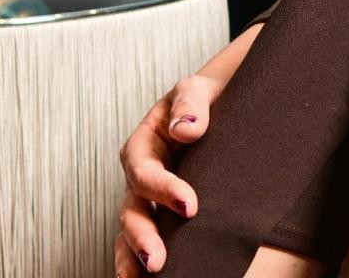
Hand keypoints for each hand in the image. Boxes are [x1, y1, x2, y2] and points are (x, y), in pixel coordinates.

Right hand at [114, 71, 223, 275]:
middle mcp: (140, 175)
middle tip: (157, 261)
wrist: (215, 103)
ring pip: (132, 230)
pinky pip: (148, 236)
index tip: (190, 206)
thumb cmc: (202, 98)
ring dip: (135, 256)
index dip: (163, 190)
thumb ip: (190, 104)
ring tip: (148, 277)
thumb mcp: (195, 89)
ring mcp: (148, 197)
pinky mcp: (162, 210)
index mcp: (143, 145)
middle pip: (132, 210)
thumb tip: (186, 129)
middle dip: (142, 237)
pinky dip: (141, 259)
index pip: (145, 172)